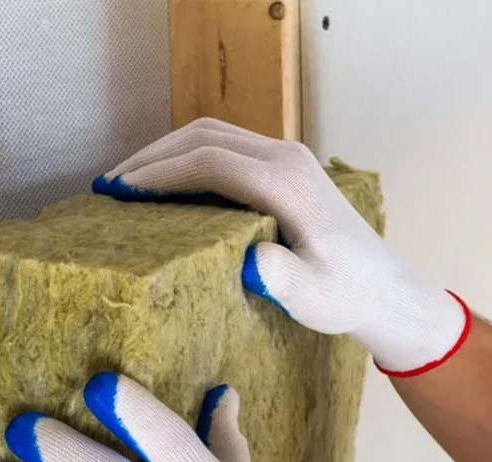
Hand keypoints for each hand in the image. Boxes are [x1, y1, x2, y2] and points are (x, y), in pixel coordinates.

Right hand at [94, 118, 469, 375]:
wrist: (383, 288)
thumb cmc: (346, 296)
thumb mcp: (314, 297)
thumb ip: (283, 279)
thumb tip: (249, 260)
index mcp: (286, 183)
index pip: (208, 162)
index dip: (158, 174)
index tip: (118, 194)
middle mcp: (285, 158)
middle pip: (203, 136)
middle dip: (151, 157)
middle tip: (107, 187)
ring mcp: (285, 157)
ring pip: (211, 135)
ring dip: (165, 153)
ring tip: (125, 183)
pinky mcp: (282, 167)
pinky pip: (224, 148)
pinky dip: (186, 159)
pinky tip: (163, 186)